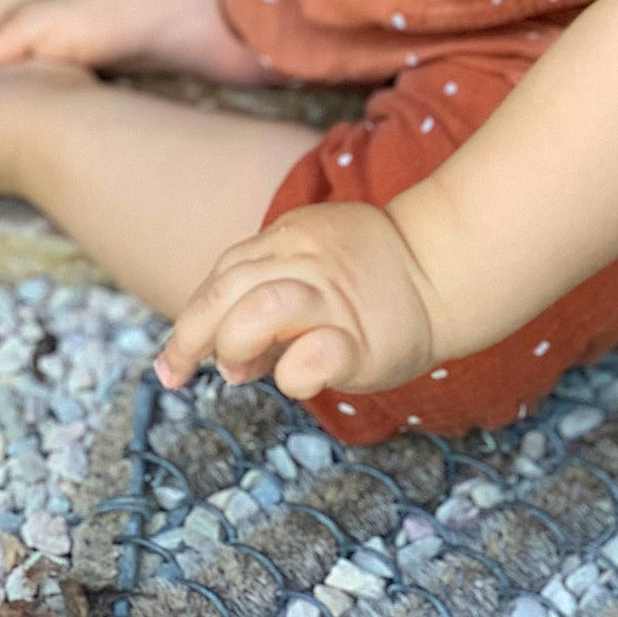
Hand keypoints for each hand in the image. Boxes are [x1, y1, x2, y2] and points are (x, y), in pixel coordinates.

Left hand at [155, 201, 443, 401]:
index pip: (223, 275)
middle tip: (180, 374)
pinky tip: (292, 380)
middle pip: (227, 290)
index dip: (190, 320)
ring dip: (234, 344)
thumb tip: (225, 359)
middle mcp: (306, 260)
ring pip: (260, 309)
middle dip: (191, 337)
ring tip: (240, 371)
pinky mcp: (361, 338)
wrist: (444, 266)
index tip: (173, 364)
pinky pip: (314, 355)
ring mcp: (334, 296)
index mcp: (289, 236)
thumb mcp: (313, 260)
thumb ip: (269, 291)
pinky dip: (292, 373)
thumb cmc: (372, 274)